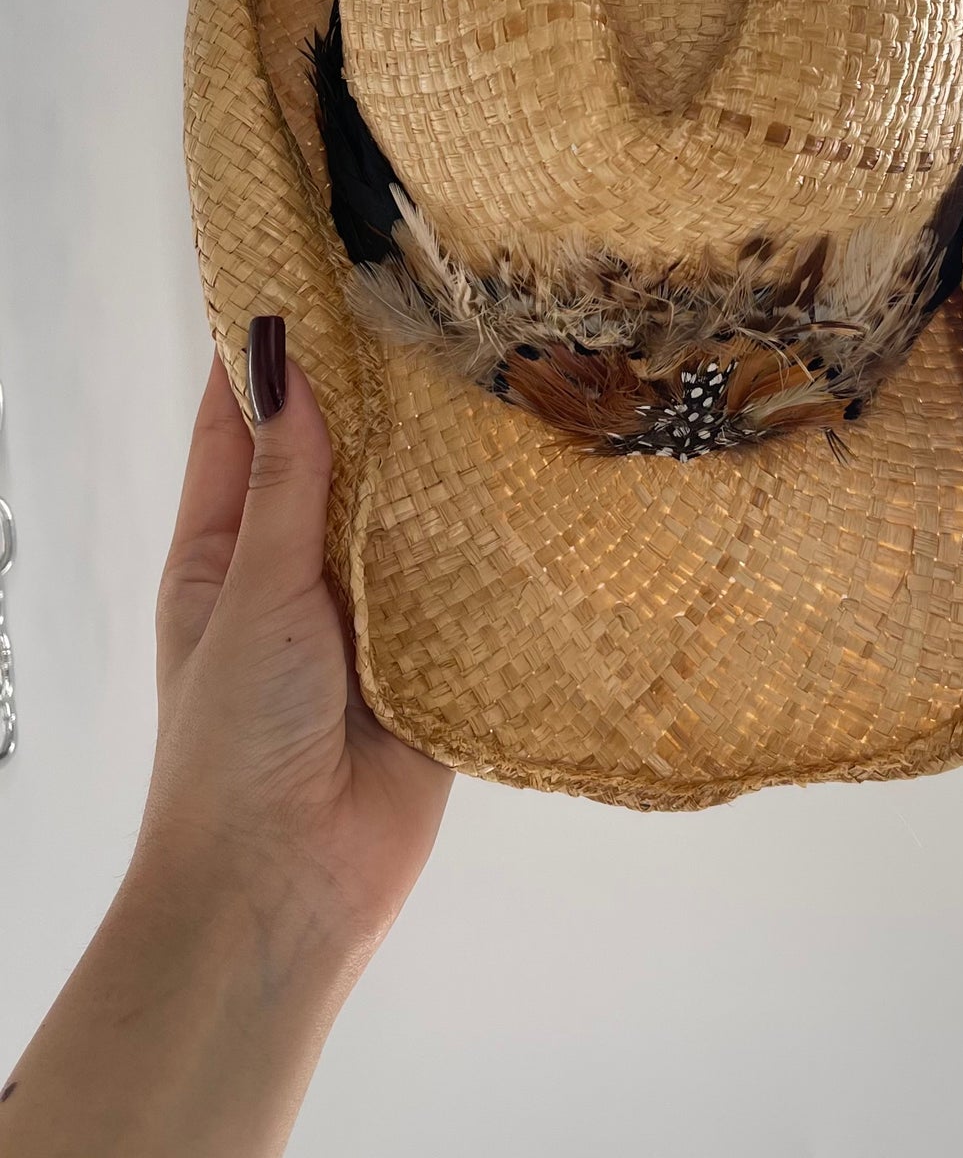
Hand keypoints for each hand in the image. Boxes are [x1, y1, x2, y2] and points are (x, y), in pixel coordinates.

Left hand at [138, 324, 451, 966]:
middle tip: (442, 303)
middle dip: (381, 394)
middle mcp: (298, 574)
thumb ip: (286, 479)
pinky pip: (468, 590)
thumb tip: (280, 355)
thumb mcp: (252, 592)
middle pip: (342, 459)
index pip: (246, 421)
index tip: (315, 264)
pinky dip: (496, 549)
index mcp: (226, 549)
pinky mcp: (436, 665)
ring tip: (503, 372)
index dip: (274, 347)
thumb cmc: (233, 745)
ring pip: (412, 518)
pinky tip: (542, 484)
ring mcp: (370, 619)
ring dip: (445, 466)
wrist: (284, 892)